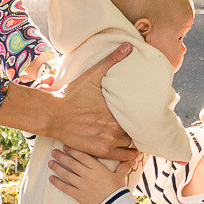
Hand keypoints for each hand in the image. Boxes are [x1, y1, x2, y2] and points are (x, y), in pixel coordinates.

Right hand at [0, 44, 135, 153]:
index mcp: (116, 110)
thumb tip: (127, 46)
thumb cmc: (72, 95)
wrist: (53, 115)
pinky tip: (132, 153)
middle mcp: (115, 128)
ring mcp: (108, 141)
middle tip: (147, 125)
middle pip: (138, 130)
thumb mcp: (92, 75)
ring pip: (131, 145)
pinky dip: (128, 156)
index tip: (150, 111)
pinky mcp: (100, 152)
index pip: (140, 114)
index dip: (146, 113)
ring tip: (140, 138)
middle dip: (142, 127)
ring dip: (135, 142)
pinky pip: (122, 157)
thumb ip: (111, 61)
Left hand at [49, 145, 122, 203]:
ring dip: (57, 168)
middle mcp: (88, 175)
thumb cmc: (118, 191)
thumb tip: (134, 157)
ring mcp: (82, 185)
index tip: (66, 146)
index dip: (73, 151)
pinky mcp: (78, 196)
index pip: (83, 156)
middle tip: (54, 151)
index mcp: (98, 169)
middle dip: (62, 157)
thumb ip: (123, 166)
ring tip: (50, 162)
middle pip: (72, 164)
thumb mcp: (120, 177)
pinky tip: (51, 178)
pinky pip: (65, 188)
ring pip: (67, 174)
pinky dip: (57, 183)